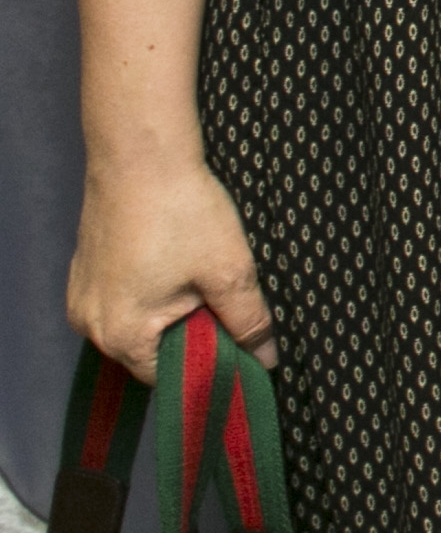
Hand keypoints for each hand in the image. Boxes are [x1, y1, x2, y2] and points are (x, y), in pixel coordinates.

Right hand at [68, 159, 275, 381]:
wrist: (141, 154)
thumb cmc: (182, 211)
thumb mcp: (228, 271)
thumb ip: (248, 321)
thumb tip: (265, 357)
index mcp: (121, 335)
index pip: (170, 377)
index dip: (209, 362)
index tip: (239, 340)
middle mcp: (91, 325)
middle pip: (152, 351)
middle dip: (192, 331)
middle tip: (222, 295)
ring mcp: (84, 297)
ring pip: (140, 322)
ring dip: (173, 309)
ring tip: (198, 270)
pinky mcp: (86, 272)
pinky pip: (124, 299)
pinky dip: (153, 290)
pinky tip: (174, 259)